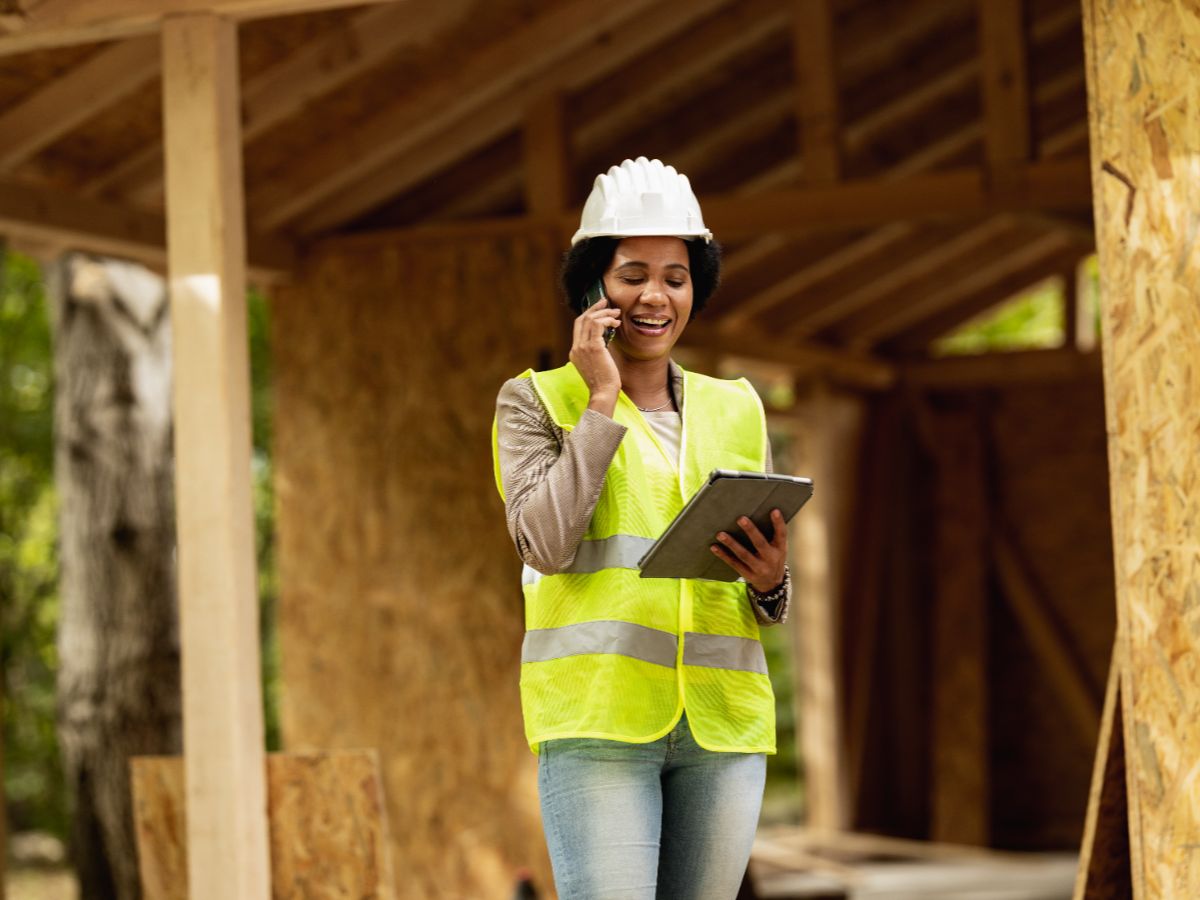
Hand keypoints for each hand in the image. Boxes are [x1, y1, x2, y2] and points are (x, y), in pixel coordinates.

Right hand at [569, 294, 621, 415]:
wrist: (603, 393)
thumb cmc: (604, 382)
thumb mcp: (596, 364)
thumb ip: (596, 351)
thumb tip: (605, 338)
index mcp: (575, 352)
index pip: (578, 326)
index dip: (589, 314)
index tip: (600, 309)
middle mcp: (576, 348)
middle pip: (581, 319)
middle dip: (595, 308)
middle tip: (607, 302)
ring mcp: (582, 347)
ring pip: (590, 319)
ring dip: (605, 313)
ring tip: (617, 314)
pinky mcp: (593, 347)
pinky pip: (598, 324)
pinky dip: (607, 320)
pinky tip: (616, 323)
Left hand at [710, 509, 787, 592]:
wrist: (772, 584)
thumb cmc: (773, 558)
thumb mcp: (779, 548)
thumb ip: (773, 534)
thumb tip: (763, 512)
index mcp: (780, 549)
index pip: (782, 535)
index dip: (778, 523)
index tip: (774, 511)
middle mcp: (770, 559)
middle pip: (760, 544)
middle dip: (751, 531)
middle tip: (740, 518)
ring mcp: (758, 568)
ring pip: (744, 555)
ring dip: (731, 544)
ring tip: (720, 534)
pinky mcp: (747, 574)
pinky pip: (734, 563)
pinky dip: (723, 555)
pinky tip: (714, 547)